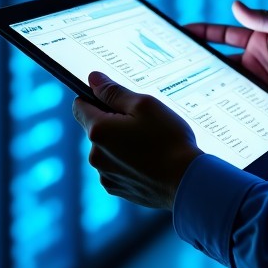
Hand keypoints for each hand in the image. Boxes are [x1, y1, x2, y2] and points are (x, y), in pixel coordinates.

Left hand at [72, 72, 203, 210]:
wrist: (187, 182)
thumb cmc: (169, 140)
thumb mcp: (144, 105)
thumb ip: (114, 91)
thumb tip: (93, 79)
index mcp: (99, 130)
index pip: (79, 106)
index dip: (95, 98)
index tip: (115, 99)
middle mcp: (95, 155)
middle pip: (96, 128)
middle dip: (113, 122)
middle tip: (143, 123)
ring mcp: (105, 174)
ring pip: (107, 149)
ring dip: (121, 143)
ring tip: (150, 144)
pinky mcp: (117, 188)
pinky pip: (116, 167)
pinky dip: (128, 162)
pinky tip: (149, 162)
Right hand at [187, 1, 267, 117]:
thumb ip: (265, 19)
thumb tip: (235, 5)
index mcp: (259, 38)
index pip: (224, 34)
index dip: (203, 32)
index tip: (182, 31)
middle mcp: (254, 58)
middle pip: (219, 58)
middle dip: (199, 58)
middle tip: (176, 60)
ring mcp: (257, 80)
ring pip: (226, 79)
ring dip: (210, 80)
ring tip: (187, 82)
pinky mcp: (262, 98)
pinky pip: (239, 97)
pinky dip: (226, 98)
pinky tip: (212, 101)